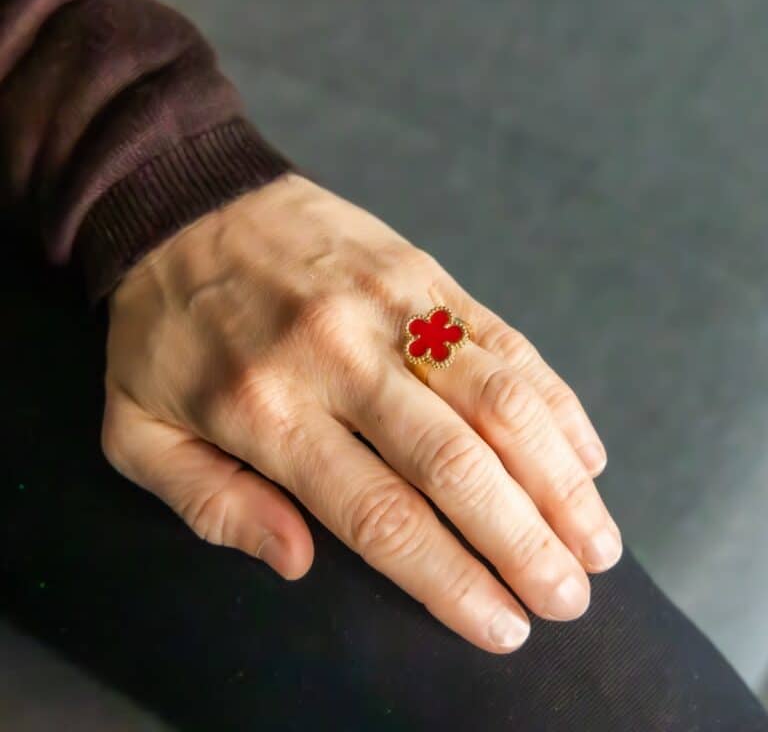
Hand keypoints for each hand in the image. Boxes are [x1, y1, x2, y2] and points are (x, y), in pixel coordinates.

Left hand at [101, 174, 620, 653]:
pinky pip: (504, 341)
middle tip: (570, 599)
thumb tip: (299, 562)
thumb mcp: (137, 431)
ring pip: (500, 400)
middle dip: (525, 542)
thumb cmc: (163, 329)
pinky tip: (585, 452)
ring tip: (598, 540)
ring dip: (559, 479)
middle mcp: (341, 358)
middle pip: (455, 464)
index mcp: (266, 409)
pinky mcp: (422, 273)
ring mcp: (391, 307)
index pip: (380, 514)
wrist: (186, 204)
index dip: (450, 579)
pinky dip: (554, 401)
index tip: (502, 627)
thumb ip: (212, 505)